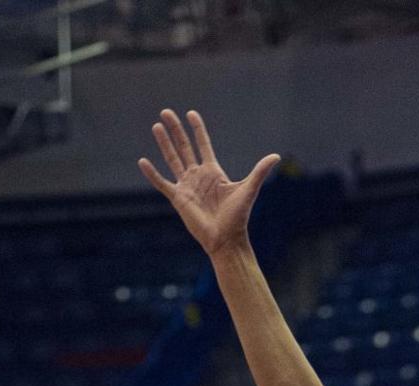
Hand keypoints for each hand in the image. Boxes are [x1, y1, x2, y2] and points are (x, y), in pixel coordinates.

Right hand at [139, 109, 278, 257]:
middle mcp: (198, 176)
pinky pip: (162, 183)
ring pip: (172, 160)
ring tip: (156, 126)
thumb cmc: (237, 218)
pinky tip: (142, 161)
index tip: (191, 114)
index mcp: (214, 172)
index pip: (203, 144)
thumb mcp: (248, 190)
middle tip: (166, 112)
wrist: (225, 239)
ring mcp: (187, 186)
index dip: (198, 129)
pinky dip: (152, 173)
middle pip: (185, 147)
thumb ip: (259, 171)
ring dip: (164, 143)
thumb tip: (276, 156)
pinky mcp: (178, 198)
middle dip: (176, 130)